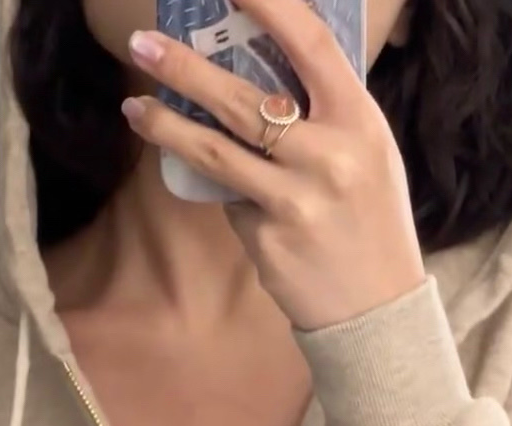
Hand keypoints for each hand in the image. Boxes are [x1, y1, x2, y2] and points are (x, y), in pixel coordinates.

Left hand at [124, 0, 426, 332]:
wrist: (378, 308)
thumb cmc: (370, 220)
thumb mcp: (368, 153)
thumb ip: (326, 113)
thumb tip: (261, 68)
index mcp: (360, 121)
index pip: (311, 45)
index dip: (268, 6)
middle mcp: (328, 156)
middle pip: (242, 99)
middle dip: (185, 68)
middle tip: (142, 44)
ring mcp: (294, 200)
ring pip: (215, 151)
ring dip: (167, 126)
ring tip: (134, 107)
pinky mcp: (267, 238)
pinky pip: (228, 198)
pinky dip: (217, 186)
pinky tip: (209, 184)